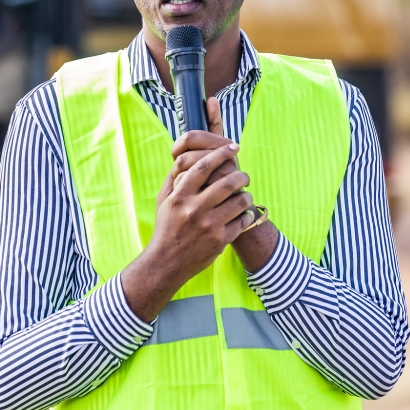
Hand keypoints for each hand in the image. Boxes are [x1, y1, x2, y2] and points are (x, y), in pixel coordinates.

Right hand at [170, 100, 279, 273]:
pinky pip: (241, 222)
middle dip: (241, 175)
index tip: (233, 148)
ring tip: (245, 195)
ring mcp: (208, 225)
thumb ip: (174, 179)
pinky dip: (246, 215)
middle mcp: (194, 209)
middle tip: (245, 175)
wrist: (166, 262)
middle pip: (227, 182)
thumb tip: (184, 157)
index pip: (203, 166)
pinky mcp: (219, 240)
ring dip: (246, 196)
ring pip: (239, 202)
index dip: (221, 154)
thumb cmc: (165, 228)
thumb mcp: (163, 201)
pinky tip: (243, 214)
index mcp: (180, 196)